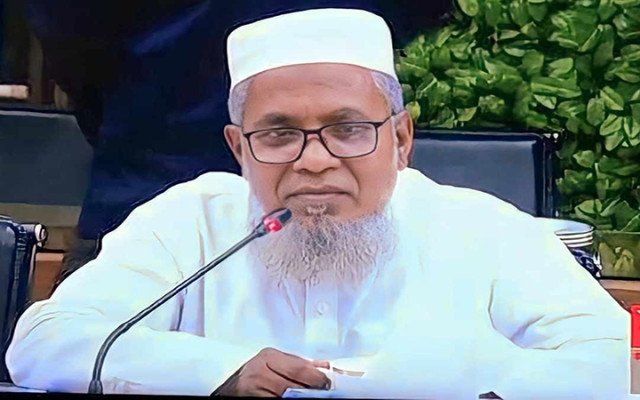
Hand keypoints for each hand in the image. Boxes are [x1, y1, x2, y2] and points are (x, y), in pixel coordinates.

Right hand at [212, 347, 330, 396]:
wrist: (224, 381)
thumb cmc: (253, 371)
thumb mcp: (275, 361)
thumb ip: (299, 363)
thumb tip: (324, 367)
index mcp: (268, 357)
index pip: (301, 370)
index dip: (318, 379)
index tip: (329, 384)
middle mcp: (259, 373)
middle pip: (295, 387)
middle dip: (312, 392)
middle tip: (323, 394)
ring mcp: (254, 390)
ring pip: (286, 398)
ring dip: (300, 398)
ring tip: (309, 397)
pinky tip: (291, 399)